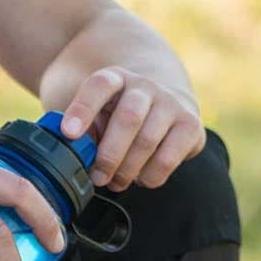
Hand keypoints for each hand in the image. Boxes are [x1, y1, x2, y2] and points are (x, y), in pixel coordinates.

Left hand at [56, 68, 202, 191]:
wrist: (165, 101)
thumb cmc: (118, 115)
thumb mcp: (97, 114)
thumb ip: (83, 131)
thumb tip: (72, 156)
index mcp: (116, 78)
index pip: (100, 85)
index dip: (83, 109)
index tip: (68, 133)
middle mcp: (146, 86)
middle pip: (129, 117)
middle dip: (109, 154)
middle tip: (97, 177)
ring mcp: (172, 103)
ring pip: (148, 140)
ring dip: (127, 170)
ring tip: (116, 182)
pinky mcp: (191, 125)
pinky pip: (168, 159)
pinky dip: (150, 176)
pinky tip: (141, 177)